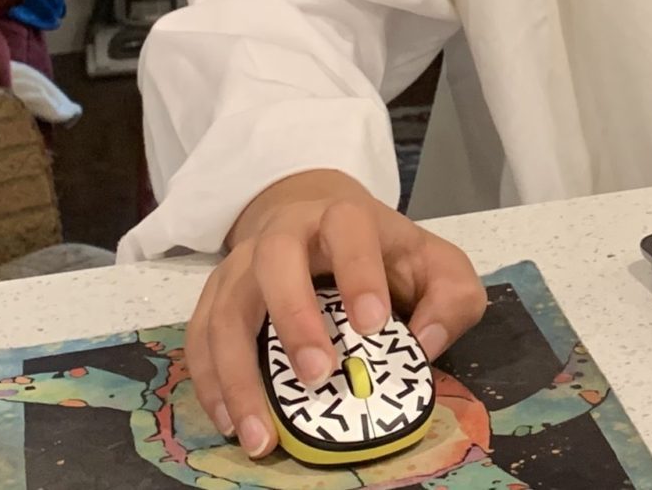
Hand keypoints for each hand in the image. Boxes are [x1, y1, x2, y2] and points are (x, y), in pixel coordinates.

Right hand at [184, 168, 485, 457]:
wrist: (319, 223)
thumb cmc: (383, 254)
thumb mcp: (434, 264)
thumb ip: (451, 297)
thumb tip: (426, 344)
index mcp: (343, 218)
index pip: (349, 229)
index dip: (359, 272)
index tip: (373, 323)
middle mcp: (284, 234)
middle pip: (275, 260)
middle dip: (293, 317)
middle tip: (318, 375)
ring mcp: (242, 265)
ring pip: (226, 308)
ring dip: (238, 373)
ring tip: (261, 432)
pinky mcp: (216, 297)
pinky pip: (200, 337)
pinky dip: (209, 383)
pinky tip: (230, 422)